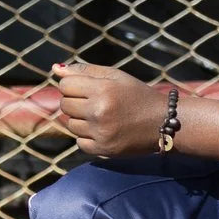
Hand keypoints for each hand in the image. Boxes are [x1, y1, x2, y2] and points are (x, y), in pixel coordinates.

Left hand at [55, 61, 169, 157]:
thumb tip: (55, 69)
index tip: (88, 88)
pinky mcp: (103, 149)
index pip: (65, 85)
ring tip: (102, 117)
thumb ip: (85, 71)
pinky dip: (87, 137)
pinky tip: (104, 130)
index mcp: (103, 89)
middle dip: (76, 102)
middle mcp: (99, 111)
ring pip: (70, 124)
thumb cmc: (137, 95)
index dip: (73, 85)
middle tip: (96, 103)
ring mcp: (100, 132)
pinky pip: (79, 142)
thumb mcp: (116, 76)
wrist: (163, 122)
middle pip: (65, 104)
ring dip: (81, 120)